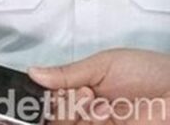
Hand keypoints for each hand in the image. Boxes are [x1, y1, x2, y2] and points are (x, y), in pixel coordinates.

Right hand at [29, 49, 169, 123]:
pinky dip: (91, 121)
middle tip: (79, 93)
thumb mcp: (103, 65)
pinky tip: (104, 113)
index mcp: (81, 91)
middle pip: (54, 117)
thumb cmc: (150, 73)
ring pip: (66, 124)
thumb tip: (34, 73)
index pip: (49, 98)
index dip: (41, 97)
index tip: (39, 91)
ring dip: (75, 113)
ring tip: (95, 100)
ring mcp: (97, 124)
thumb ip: (67, 72)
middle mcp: (87, 112)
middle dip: (61, 104)